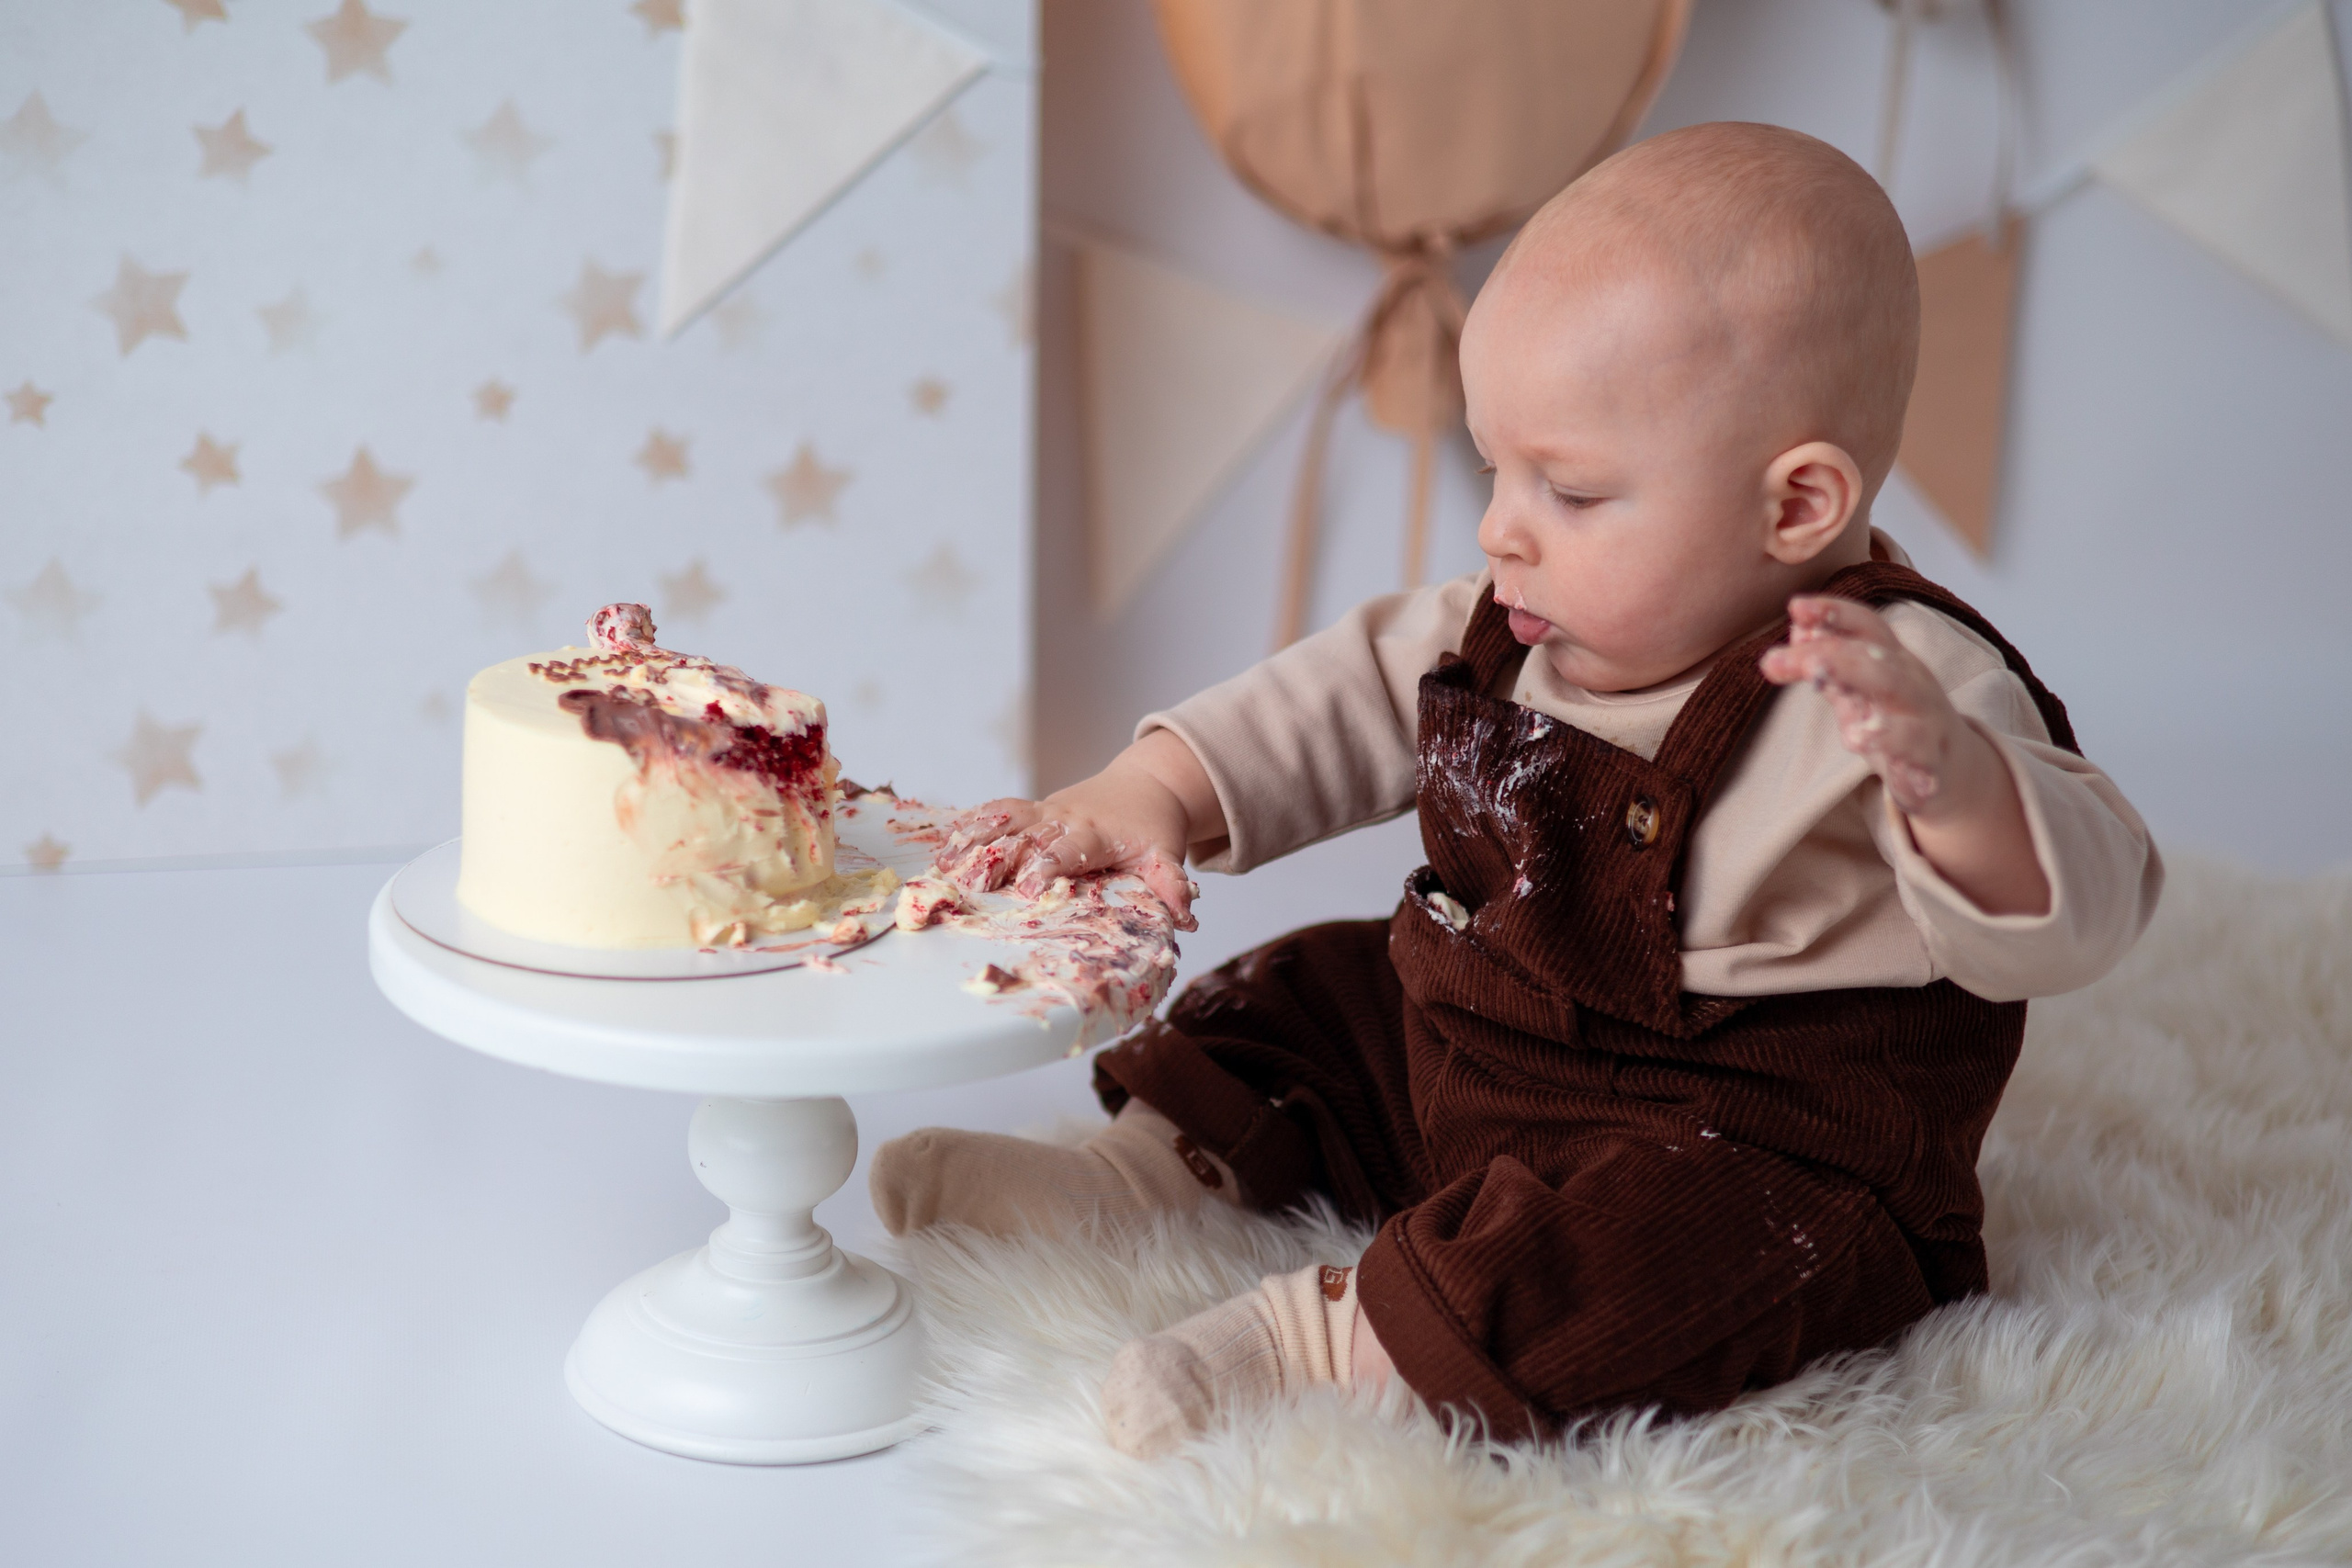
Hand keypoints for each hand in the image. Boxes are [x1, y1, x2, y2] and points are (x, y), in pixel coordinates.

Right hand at [933, 730, 1221, 930]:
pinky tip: (945, 843)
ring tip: (942, 862)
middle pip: (1025, 836)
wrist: (1148, 784)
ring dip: (974, 839)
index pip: (1066, 850)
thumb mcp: (1167, 855)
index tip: (1028, 889)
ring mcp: (1047, 810)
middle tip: (962, 881)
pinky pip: (1001, 811)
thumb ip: (1171, 884)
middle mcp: (1066, 818)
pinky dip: (974, 823)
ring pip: (1005, 820)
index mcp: (1096, 833)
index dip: (1047, 867)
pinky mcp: (1036, 808)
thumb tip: (1185, 917)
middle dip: (995, 857)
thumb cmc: (1154, 827)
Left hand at [1761, 595, 2049, 915]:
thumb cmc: (1895, 717)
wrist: (1948, 764)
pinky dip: (1897, 751)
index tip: (1795, 606)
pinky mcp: (1931, 761)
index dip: (1834, 613)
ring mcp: (1926, 722)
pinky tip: (1867, 746)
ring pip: (1906, 709)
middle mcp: (1911, 684)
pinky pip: (1918, 754)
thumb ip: (1828, 662)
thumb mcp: (1859, 687)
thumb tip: (1796, 628)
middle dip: (1831, 657)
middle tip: (1779, 660)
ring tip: (1838, 714)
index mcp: (1892, 660)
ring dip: (1872, 713)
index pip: (1867, 627)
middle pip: (1876, 664)